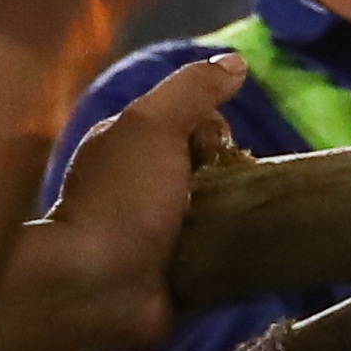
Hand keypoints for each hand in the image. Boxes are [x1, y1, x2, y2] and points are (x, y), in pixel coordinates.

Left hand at [0, 56, 244, 350]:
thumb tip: (235, 61)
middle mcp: (140, 190)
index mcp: (127, 149)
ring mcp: (158, 237)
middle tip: (241, 196)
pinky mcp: (178, 278)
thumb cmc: (123, 200)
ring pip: (218, 216)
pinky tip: (254, 255)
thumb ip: (191, 90)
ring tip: (251, 227)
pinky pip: (220, 259)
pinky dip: (237, 257)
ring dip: (238, 220)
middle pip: (209, 171)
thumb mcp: (154, 126)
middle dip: (232, 180)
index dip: (216, 133)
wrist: (97, 289)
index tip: (222, 152)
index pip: (191, 126)